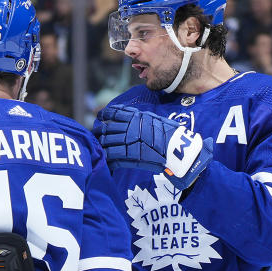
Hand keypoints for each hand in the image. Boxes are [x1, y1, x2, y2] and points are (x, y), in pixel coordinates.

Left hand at [96, 104, 212, 189]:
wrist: (176, 148)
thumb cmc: (169, 133)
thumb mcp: (154, 119)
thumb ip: (140, 118)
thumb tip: (132, 117)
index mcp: (135, 117)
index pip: (114, 113)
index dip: (104, 115)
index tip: (100, 117)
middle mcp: (129, 127)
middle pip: (106, 127)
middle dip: (98, 131)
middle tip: (95, 133)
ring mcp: (128, 141)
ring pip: (106, 141)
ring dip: (100, 144)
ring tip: (97, 146)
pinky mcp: (128, 155)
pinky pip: (111, 154)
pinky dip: (106, 156)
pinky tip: (103, 157)